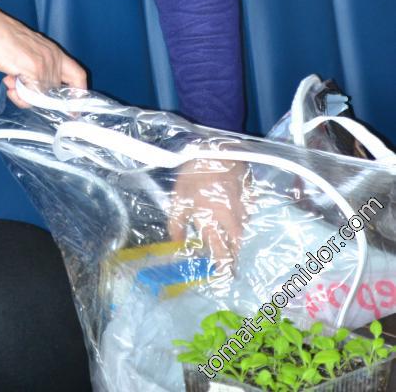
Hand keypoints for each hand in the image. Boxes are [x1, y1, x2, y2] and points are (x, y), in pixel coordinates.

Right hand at [0, 2, 86, 105]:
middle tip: (19, 90)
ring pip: (43, 96)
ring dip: (25, 96)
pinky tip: (9, 84)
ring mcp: (45, 64)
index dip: (79, 94)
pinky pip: (32, 95)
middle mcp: (54, 58)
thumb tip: (32, 91)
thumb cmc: (1, 37)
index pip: (78, 75)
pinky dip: (19, 96)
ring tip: (12, 84)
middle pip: (56, 92)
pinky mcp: (34, 69)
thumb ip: (34, 71)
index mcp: (54, 52)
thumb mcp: (26, 53)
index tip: (73, 109)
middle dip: (38, 98)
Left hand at [168, 159, 248, 274]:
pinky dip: (245, 215)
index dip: (225, 266)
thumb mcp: (178, 198)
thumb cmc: (193, 174)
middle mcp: (230, 216)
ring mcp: (243, 205)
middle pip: (237, 242)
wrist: (214, 148)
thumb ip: (177, 223)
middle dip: (235, 253)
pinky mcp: (251, 193)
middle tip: (233, 261)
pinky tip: (238, 213)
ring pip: (244, 227)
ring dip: (239, 234)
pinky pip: (250, 210)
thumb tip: (176, 242)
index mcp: (212, 219)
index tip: (228, 277)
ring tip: (233, 238)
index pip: (221, 250)